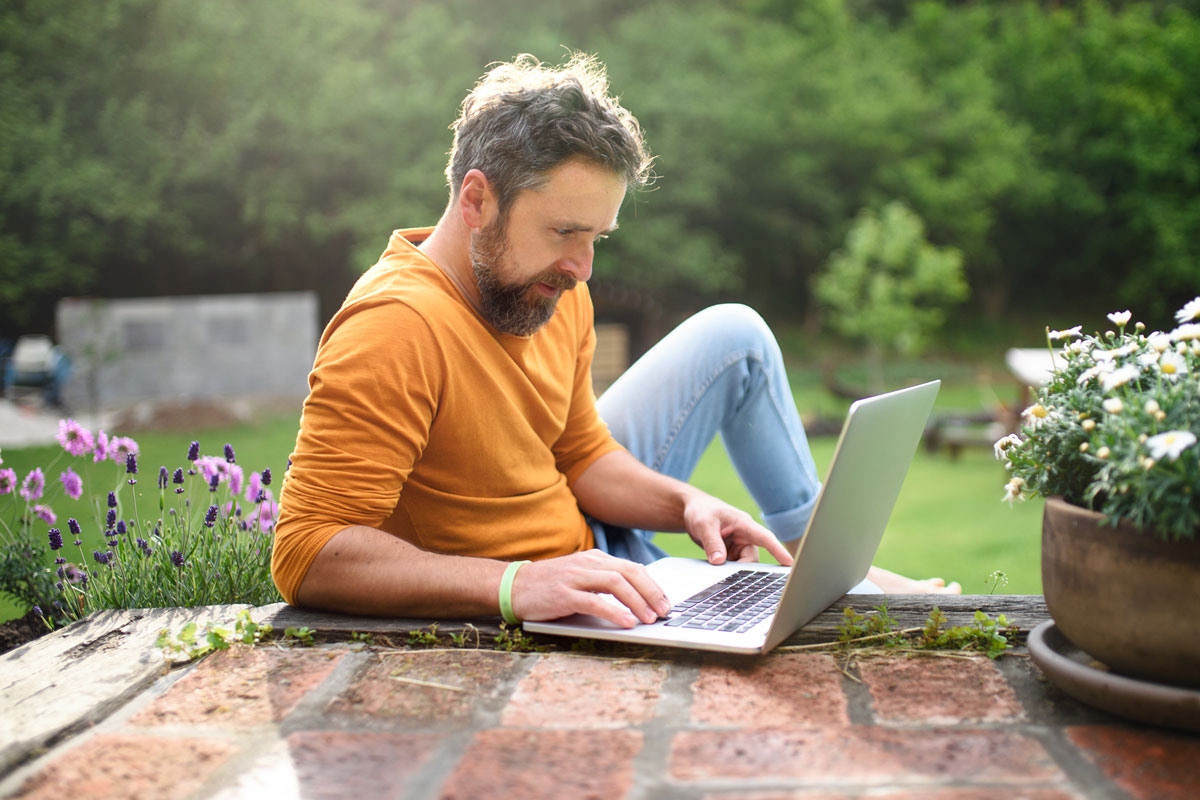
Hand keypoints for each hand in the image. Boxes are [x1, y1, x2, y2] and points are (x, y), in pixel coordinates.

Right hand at [510, 550, 671, 628]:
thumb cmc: (549, 587)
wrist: (513, 586)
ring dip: (637, 601)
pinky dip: (613, 611)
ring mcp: (574, 577)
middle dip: (651, 592)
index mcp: (595, 559)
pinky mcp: (563, 594)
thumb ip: (604, 583)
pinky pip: (593, 601)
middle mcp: (587, 564)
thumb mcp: (580, 578)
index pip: (632, 568)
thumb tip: (636, 599)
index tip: (666, 602)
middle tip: (664, 611)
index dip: (652, 585)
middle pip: (628, 572)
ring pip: (615, 583)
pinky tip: (626, 622)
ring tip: (649, 618)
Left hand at [683, 493, 794, 566]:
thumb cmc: (701, 510)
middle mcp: (745, 535)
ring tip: (717, 567)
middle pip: (752, 558)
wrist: (692, 510)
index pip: (765, 538)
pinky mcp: (732, 552)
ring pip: (744, 564)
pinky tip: (717, 569)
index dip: (778, 550)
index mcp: (744, 524)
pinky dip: (727, 570)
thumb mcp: (703, 524)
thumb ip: (712, 542)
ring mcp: (739, 545)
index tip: (790, 562)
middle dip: (742, 568)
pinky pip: (734, 565)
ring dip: (732, 569)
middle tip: (726, 573)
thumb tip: (719, 561)